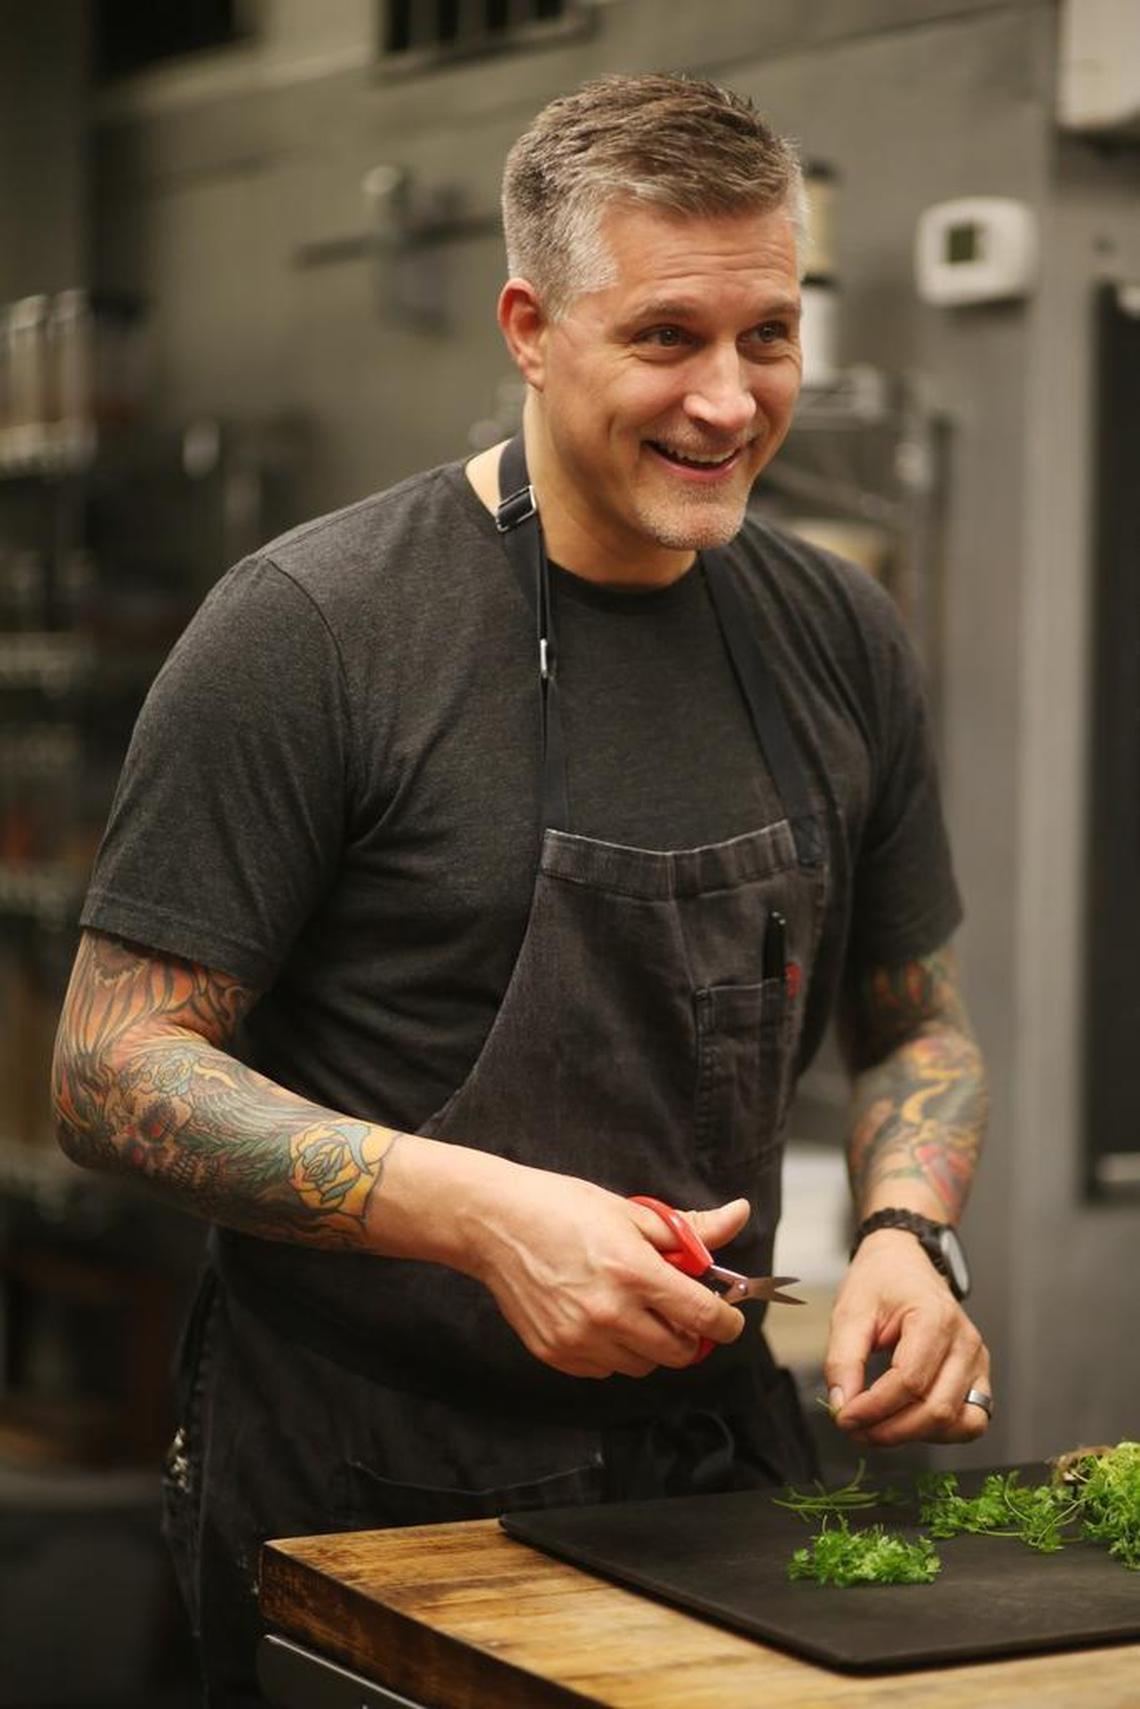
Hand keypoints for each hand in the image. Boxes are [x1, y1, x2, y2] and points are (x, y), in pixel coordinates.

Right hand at [465, 1169, 748, 1379]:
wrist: (494, 1223)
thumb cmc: (561, 1208)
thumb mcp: (632, 1211)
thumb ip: (691, 1228)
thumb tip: (739, 1215)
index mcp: (634, 1273)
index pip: (704, 1317)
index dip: (727, 1320)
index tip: (727, 1315)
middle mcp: (610, 1314)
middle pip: (680, 1352)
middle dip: (691, 1334)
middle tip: (678, 1309)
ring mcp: (581, 1339)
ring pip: (644, 1366)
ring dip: (652, 1344)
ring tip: (634, 1308)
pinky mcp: (557, 1353)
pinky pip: (606, 1369)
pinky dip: (615, 1351)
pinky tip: (601, 1317)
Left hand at [824, 1229, 991, 1445]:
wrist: (902, 1263)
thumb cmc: (880, 1282)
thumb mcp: (850, 1311)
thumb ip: (843, 1360)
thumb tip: (842, 1404)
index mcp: (935, 1317)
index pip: (909, 1381)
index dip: (874, 1408)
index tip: (844, 1418)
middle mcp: (965, 1341)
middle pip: (936, 1409)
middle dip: (890, 1430)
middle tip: (855, 1430)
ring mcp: (977, 1361)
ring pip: (957, 1423)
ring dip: (914, 1436)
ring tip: (877, 1429)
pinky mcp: (978, 1376)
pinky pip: (971, 1421)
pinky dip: (941, 1433)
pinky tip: (909, 1423)